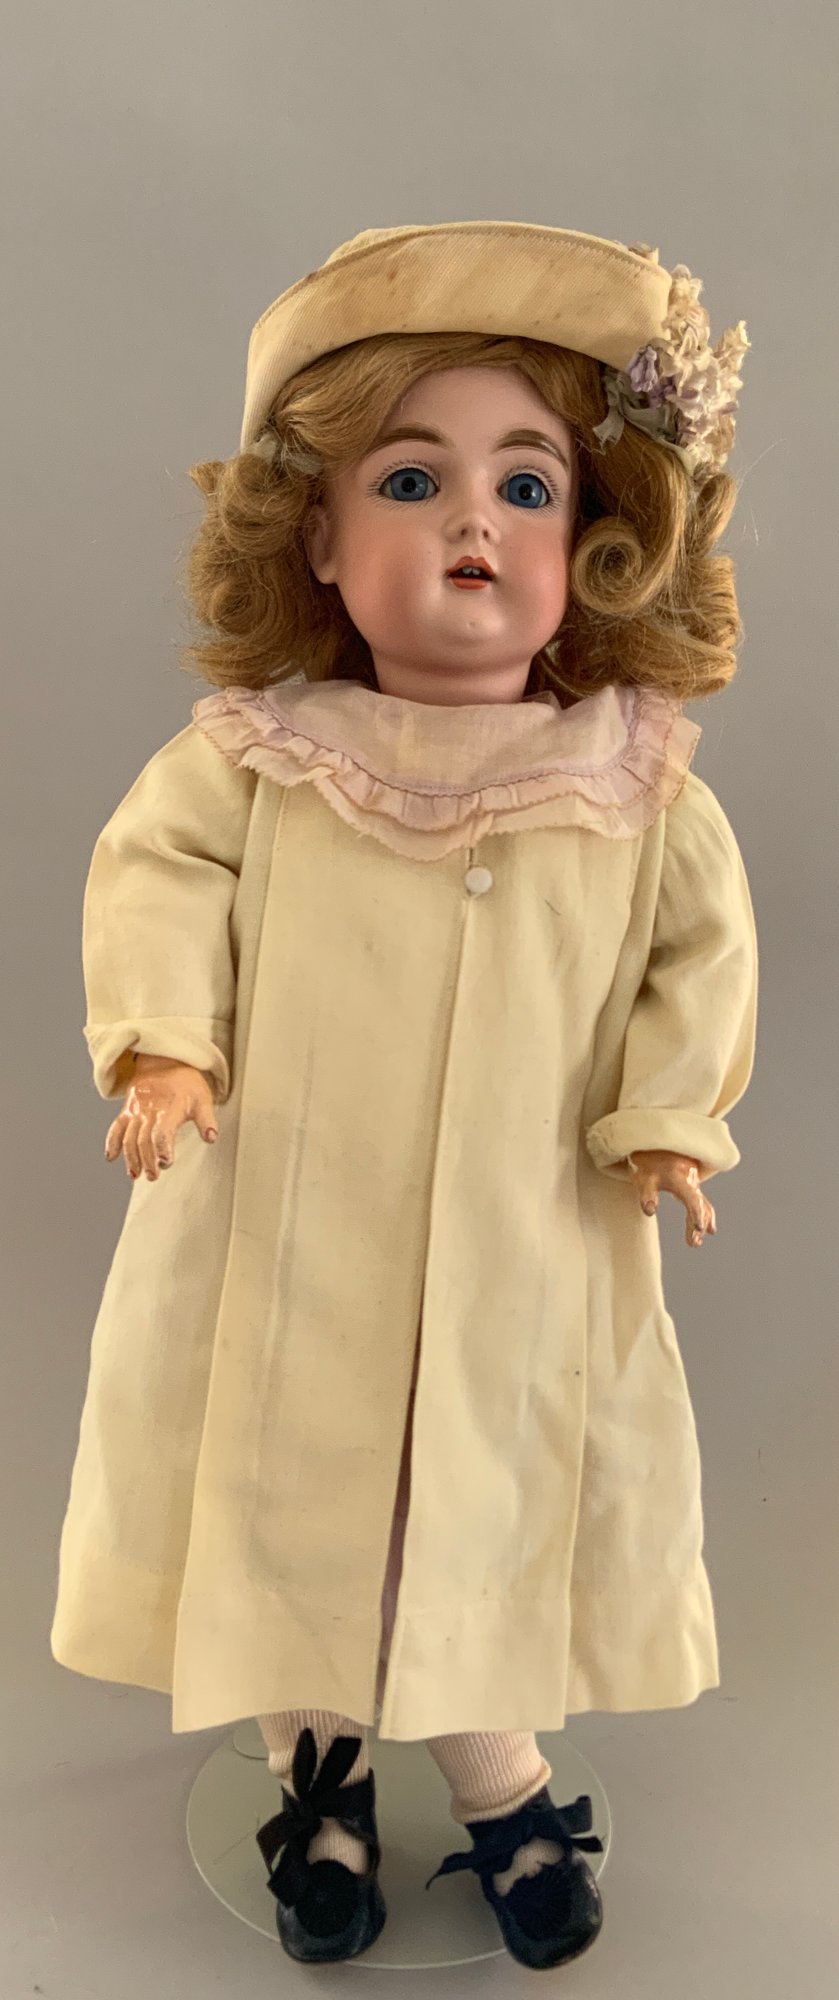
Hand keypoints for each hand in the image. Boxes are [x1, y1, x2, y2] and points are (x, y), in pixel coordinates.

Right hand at [104, 1055, 218, 1181]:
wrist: (164, 1061)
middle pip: (144, 1139)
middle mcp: (150, 1110)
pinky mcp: (127, 1110)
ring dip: (130, 1157)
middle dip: (147, 1160)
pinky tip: (111, 1157)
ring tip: (135, 1174)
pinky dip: (111, 1142)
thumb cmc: (186, 1084)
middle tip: (153, 1176)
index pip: (163, 1131)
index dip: (163, 1148)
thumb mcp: (202, 1098)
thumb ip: (206, 1119)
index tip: (166, 1163)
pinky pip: (116, 1127)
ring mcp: (136, 1111)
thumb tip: (211, 1137)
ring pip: (129, 1137)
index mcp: (170, 1108)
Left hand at [627, 1150, 716, 1248]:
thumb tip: (649, 1211)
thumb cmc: (647, 1161)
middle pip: (699, 1204)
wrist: (655, 1140)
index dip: (696, 1214)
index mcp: (679, 1178)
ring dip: (702, 1222)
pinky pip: (700, 1200)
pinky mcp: (690, 1182)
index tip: (699, 1229)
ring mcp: (692, 1181)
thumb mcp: (643, 1178)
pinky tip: (708, 1228)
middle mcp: (690, 1180)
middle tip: (694, 1243)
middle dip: (698, 1223)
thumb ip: (647, 1194)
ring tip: (696, 1241)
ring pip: (702, 1203)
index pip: (691, 1199)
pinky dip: (704, 1213)